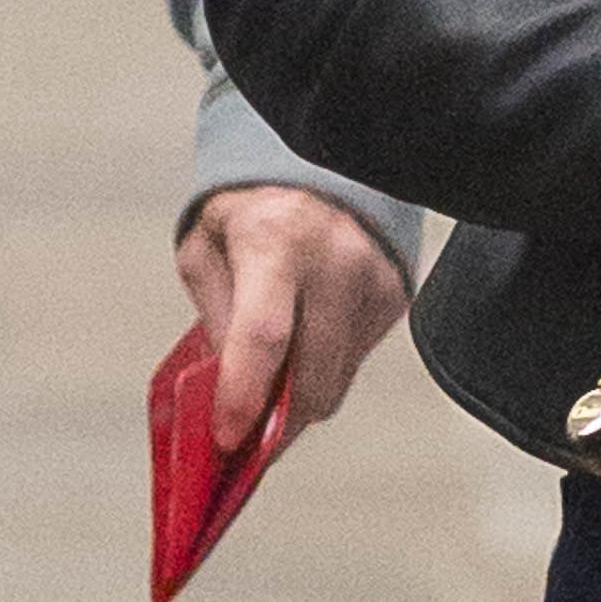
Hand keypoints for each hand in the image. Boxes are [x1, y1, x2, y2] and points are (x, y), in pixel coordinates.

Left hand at [176, 186, 411, 452]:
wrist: (318, 164)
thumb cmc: (251, 209)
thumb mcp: (204, 251)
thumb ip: (214, 319)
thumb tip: (229, 389)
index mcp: (277, 239)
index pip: (265, 337)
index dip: (245, 396)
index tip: (227, 437)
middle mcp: (336, 260)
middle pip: (312, 379)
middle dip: (275, 421)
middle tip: (244, 433)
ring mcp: (375, 281)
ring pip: (336, 382)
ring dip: (299, 398)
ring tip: (270, 383)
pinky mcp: (396, 298)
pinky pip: (355, 361)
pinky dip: (324, 367)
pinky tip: (306, 339)